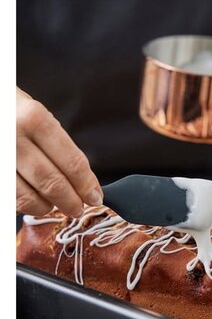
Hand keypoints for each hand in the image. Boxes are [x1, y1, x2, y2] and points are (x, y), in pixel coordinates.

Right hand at [16, 87, 102, 216]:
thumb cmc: (10, 110)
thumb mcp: (35, 113)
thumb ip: (58, 144)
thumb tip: (83, 180)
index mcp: (34, 118)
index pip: (72, 162)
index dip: (87, 185)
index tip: (95, 197)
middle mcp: (14, 137)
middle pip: (53, 183)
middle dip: (71, 202)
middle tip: (78, 208)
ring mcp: (0, 158)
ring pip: (30, 198)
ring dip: (48, 207)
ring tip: (54, 205)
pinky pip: (12, 199)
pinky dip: (27, 206)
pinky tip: (34, 200)